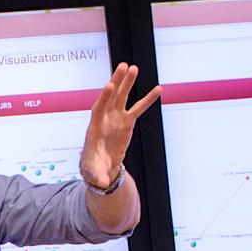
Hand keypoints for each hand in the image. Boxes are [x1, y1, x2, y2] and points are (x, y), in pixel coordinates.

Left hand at [82, 63, 159, 190]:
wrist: (100, 166)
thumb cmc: (93, 167)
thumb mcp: (94, 172)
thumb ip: (97, 176)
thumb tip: (101, 183)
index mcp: (95, 128)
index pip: (98, 109)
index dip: (104, 97)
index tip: (110, 85)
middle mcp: (105, 119)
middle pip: (110, 97)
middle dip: (116, 82)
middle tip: (123, 67)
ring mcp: (116, 118)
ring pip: (122, 97)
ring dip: (128, 83)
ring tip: (134, 68)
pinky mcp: (126, 122)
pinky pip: (138, 108)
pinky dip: (147, 99)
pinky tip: (158, 89)